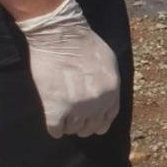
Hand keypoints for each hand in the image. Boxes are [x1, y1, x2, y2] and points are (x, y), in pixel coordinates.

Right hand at [17, 0, 119, 137]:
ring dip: (69, 126)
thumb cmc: (86, 44)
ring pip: (73, 129)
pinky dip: (55, 129)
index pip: (108, 117)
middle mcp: (97, 103)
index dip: (100, 123)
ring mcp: (76, 107)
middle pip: (91, 126)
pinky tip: (54, 124)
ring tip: (64, 119)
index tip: (93, 123)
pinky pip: (56, 129)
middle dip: (84, 125)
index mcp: (112, 91)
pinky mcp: (55, 108)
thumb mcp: (110, 63)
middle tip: (75, 120)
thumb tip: (105, 97)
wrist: (61, 36)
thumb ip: (110, 83)